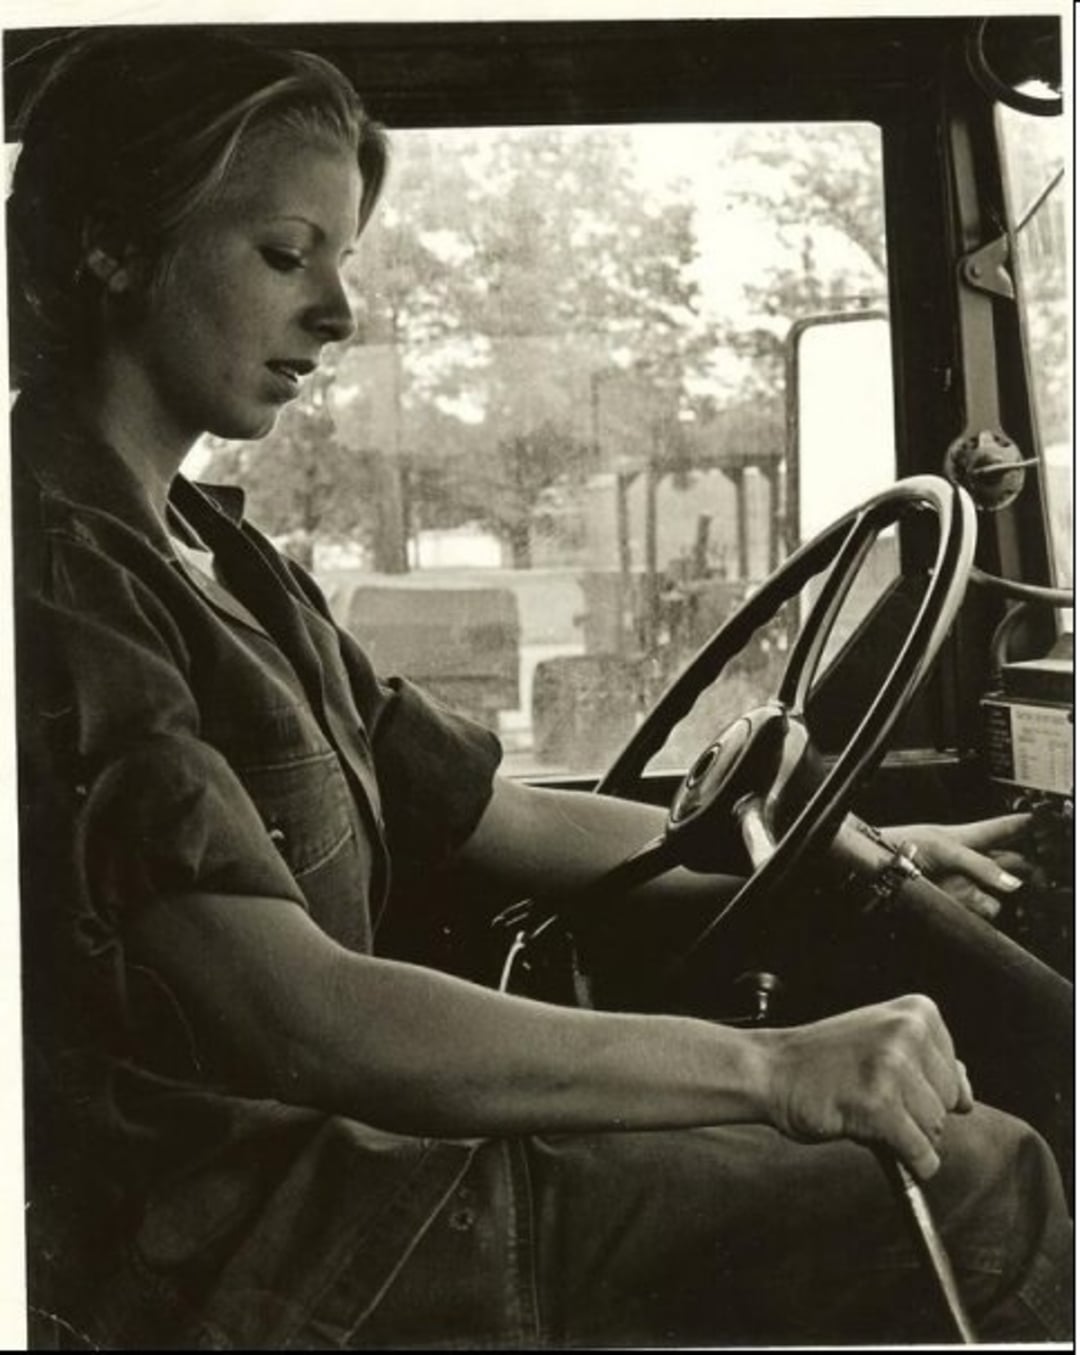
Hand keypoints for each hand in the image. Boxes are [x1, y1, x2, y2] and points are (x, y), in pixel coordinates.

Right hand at [761, 994, 972, 1180]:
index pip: (956, 1077)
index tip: (884, 1078)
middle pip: (949, 1105)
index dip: (921, 1089)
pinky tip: (873, 1137)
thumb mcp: (882, 1040)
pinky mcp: (880, 1105)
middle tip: (870, 1095)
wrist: (772, 1070)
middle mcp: (909, 1032)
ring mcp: (894, 1067)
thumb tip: (967, 1093)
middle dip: (915, 1113)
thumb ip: (928, 1061)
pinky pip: (921, 1155)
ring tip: (863, 1108)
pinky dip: (907, 1162)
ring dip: (903, 1134)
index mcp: (918, 1011)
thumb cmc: (824, 1060)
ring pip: (935, 1131)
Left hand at [884, 814, 1036, 919]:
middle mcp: (969, 862)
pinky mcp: (958, 906)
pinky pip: (983, 911)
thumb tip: (1011, 882)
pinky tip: (970, 902)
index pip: (1003, 829)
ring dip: (998, 891)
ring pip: (998, 891)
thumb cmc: (901, 847)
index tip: (1044, 823)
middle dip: (1024, 867)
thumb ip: (979, 864)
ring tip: (982, 885)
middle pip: (1009, 863)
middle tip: (1037, 872)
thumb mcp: (944, 847)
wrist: (873, 872)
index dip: (1024, 825)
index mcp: (967, 837)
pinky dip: (983, 910)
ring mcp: (965, 885)